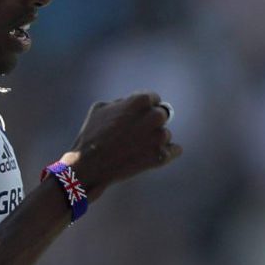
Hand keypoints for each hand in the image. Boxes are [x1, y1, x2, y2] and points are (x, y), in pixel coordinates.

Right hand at [63, 91, 181, 196]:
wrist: (89, 165)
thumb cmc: (92, 135)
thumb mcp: (101, 108)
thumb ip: (123, 102)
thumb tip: (132, 103)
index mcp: (141, 100)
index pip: (154, 99)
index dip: (144, 109)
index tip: (137, 118)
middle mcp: (155, 116)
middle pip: (162, 115)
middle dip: (151, 123)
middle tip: (136, 134)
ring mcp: (159, 137)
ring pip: (165, 135)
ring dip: (154, 140)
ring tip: (134, 149)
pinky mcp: (162, 156)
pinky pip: (175, 150)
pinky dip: (164, 153)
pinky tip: (149, 156)